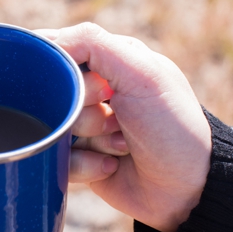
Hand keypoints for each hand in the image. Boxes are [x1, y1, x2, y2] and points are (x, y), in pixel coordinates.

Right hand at [36, 23, 211, 231]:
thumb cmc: (171, 126)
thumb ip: (93, 43)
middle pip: (51, 90)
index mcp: (112, 59)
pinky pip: (56, 157)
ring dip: (89, 138)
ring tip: (122, 144)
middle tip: (117, 117)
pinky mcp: (80, 158)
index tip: (98, 87)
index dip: (64, 68)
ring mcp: (87, 125)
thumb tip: (45, 42)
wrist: (187, 189)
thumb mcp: (142, 73)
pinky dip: (83, 164)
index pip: (60, 48)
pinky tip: (111, 165)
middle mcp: (96, 89)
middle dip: (83, 108)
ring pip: (53, 124)